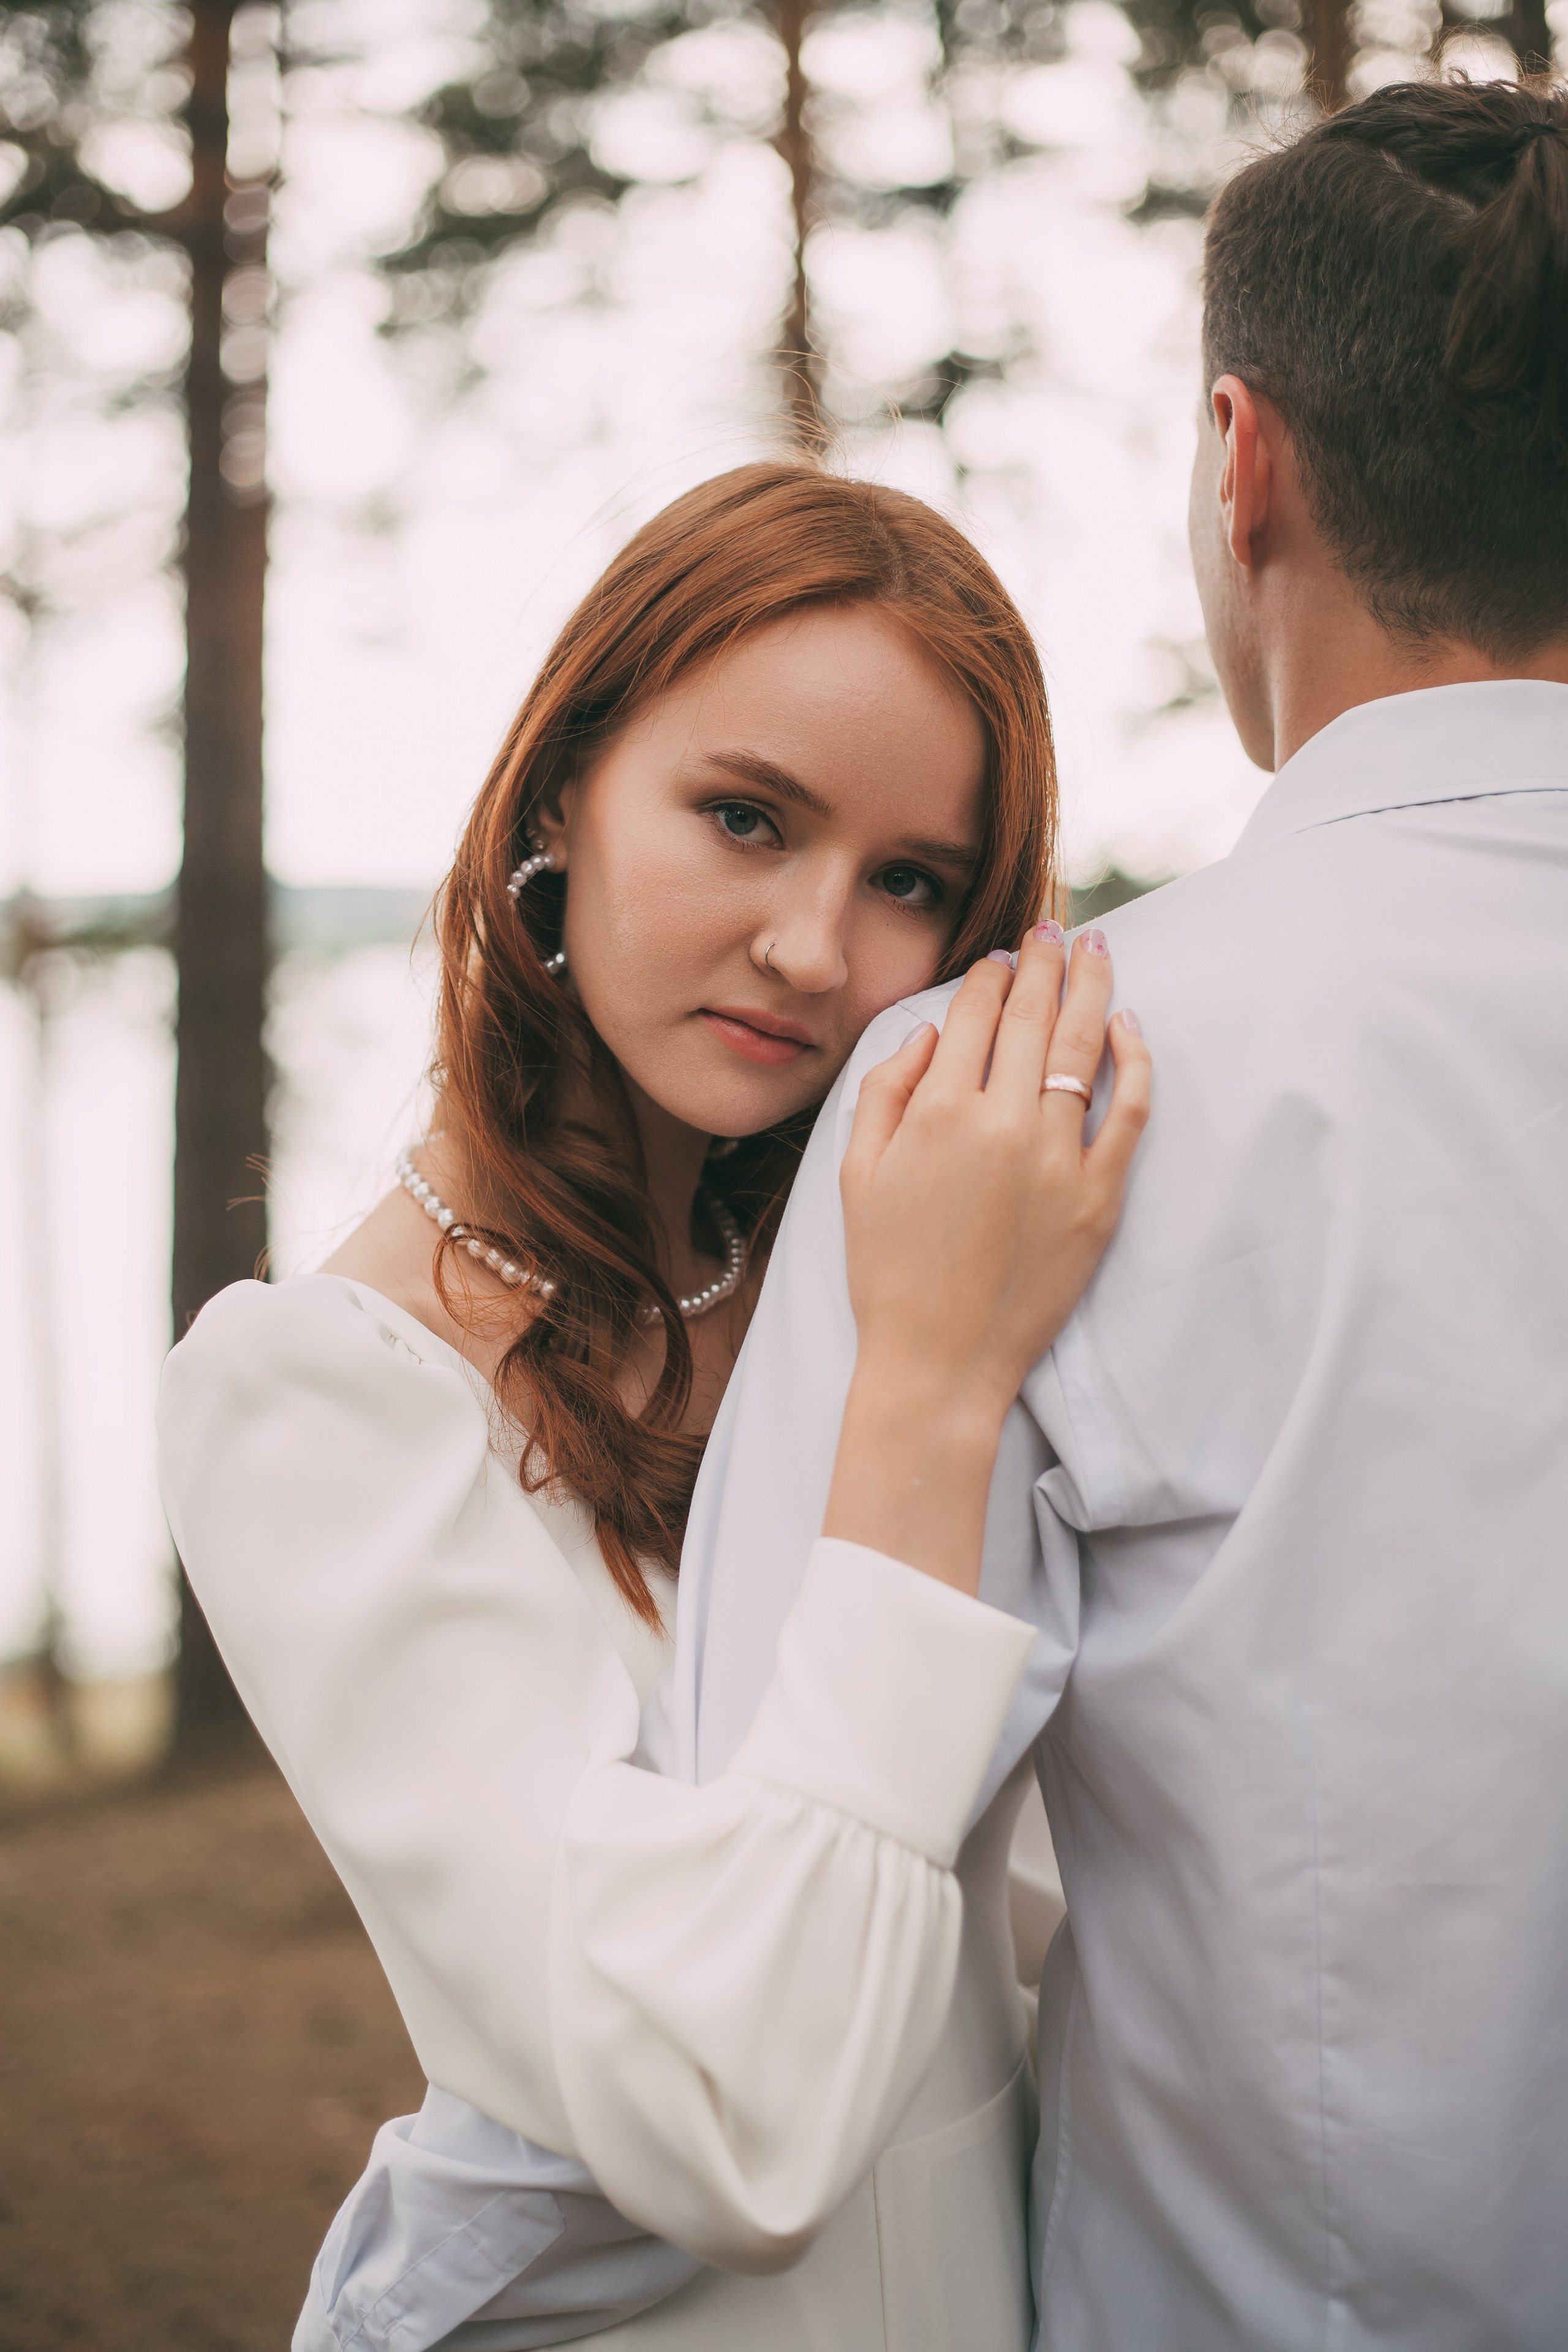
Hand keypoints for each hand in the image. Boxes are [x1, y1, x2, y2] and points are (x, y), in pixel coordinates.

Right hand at [823, 923, 1149, 1591]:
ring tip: (1098, 949)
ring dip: (1093, 988)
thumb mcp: (856, 1173)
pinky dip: (1136, 1061)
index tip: (1001, 955)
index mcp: (939, 1113)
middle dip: (1046, 961)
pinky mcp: (1099, 1197)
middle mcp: (1004, 1123)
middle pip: (1035, 1016)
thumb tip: (931, 1033)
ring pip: (1087, 1048)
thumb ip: (885, 1091)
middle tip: (1056, 927)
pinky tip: (1130, 1027)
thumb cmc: (887, 1271)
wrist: (939, 1362)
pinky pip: (1130, 1111)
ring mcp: (1059, 1159)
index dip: (989, 976)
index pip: (975, 1015)